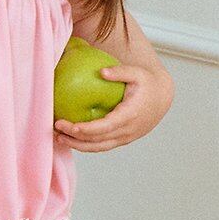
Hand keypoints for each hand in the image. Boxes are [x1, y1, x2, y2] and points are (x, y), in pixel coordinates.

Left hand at [54, 64, 172, 152]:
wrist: (162, 98)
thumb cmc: (147, 84)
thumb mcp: (137, 73)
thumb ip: (120, 72)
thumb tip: (102, 72)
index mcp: (130, 115)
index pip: (105, 127)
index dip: (86, 130)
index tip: (68, 126)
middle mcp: (127, 131)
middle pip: (97, 141)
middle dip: (75, 138)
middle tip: (56, 129)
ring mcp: (125, 137)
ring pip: (98, 147)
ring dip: (77, 145)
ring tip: (58, 137)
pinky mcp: (122, 139)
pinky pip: (102, 145)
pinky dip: (86, 144)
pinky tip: (71, 137)